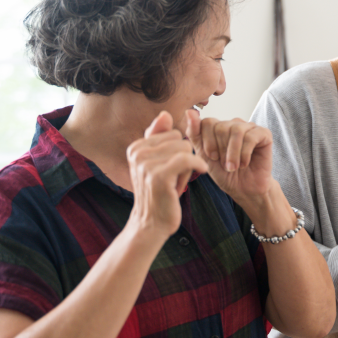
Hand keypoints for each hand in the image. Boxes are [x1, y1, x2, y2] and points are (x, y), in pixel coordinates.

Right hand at [126, 111, 208, 235]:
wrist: (151, 224)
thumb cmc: (158, 194)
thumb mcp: (157, 163)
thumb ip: (159, 138)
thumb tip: (165, 114)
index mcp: (136, 147)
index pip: (172, 133)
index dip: (178, 150)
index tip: (171, 168)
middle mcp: (137, 153)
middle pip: (180, 139)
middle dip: (184, 157)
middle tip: (176, 177)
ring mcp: (146, 164)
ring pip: (185, 148)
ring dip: (189, 166)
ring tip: (178, 181)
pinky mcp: (159, 176)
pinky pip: (188, 159)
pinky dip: (198, 165)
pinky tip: (201, 172)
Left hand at [185, 109, 273, 203]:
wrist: (244, 190)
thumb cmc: (225, 174)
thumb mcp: (204, 156)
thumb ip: (195, 133)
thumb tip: (189, 111)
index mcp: (219, 127)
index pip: (208, 122)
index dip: (208, 142)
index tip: (212, 157)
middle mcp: (234, 124)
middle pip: (221, 127)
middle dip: (221, 150)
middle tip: (225, 165)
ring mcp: (250, 127)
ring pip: (236, 131)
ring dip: (232, 153)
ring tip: (233, 167)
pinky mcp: (264, 134)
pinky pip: (251, 137)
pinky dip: (244, 154)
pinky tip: (245, 163)